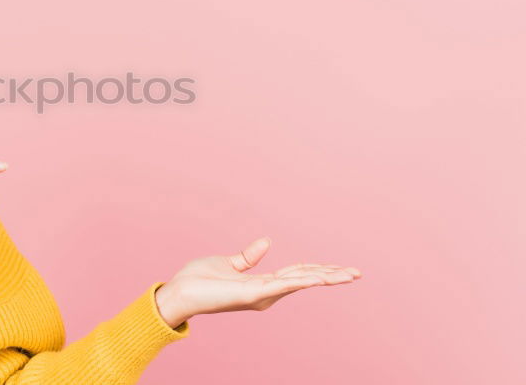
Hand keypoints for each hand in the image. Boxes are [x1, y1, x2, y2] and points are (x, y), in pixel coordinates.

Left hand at [154, 237, 361, 327]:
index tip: (340, 268)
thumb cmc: (198, 280)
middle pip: (305, 279)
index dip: (318, 270)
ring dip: (326, 278)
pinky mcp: (253, 294)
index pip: (297, 274)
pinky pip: (283, 284)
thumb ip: (249, 257)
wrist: (180, 291)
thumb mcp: (228, 263)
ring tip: (350, 274)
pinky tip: (321, 276)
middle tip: (358, 273)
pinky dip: (303, 279)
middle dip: (331, 276)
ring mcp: (261, 294)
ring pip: (300, 282)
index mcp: (262, 284)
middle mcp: (266, 292)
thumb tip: (267, 242)